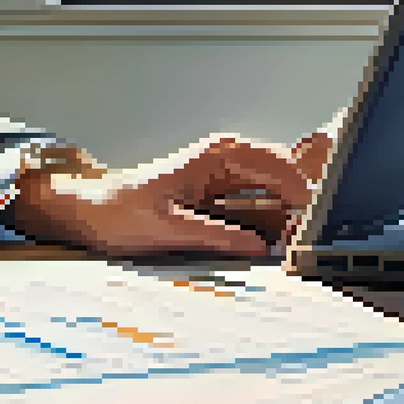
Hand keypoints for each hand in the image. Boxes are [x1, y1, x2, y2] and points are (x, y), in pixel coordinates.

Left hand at [9, 132, 333, 257]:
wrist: (92, 212)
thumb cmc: (120, 211)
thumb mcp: (165, 228)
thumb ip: (212, 235)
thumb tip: (257, 247)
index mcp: (217, 155)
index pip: (277, 166)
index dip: (301, 194)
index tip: (311, 222)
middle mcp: (229, 159)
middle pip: (287, 178)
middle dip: (302, 208)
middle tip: (305, 241)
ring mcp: (230, 177)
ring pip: (279, 195)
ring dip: (291, 219)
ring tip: (294, 247)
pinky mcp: (226, 198)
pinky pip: (263, 209)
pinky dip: (274, 226)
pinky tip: (277, 246)